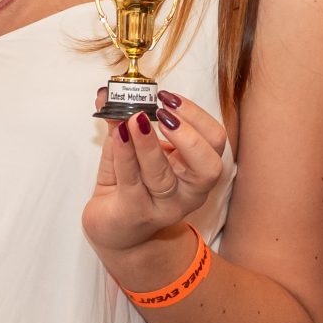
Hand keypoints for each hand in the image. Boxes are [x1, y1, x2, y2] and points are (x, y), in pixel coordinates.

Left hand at [82, 92, 229, 254]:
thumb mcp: (130, 148)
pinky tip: (118, 134)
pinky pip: (132, 182)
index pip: (214, 141)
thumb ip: (123, 121)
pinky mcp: (135, 213)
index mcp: (196, 170)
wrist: (114, 229)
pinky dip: (125, 154)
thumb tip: (108, 92)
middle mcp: (188, 192)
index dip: (197, 117)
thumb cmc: (129, 185)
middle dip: (189, 135)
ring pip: (164, 176)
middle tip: (164, 112)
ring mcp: (163, 207)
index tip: (169, 98)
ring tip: (134, 119)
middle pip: (208, 166)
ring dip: (149, 144)